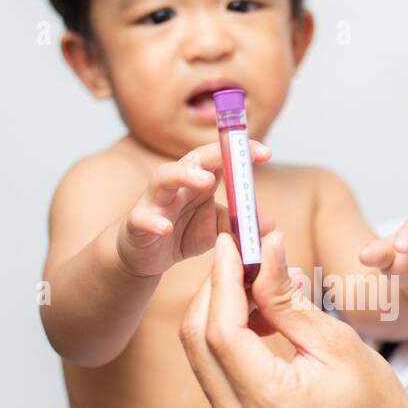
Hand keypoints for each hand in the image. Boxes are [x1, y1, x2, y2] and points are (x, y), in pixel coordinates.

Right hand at [116, 140, 272, 277]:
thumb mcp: (217, 229)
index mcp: (199, 179)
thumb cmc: (183, 233)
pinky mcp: (137, 222)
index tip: (266, 152)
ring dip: (183, 175)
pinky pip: (142, 218)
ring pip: (163, 178)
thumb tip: (270, 223)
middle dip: (213, 155)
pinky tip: (165, 229)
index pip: (220, 157)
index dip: (240, 151)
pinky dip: (153, 222)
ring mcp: (155, 200)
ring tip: (205, 181)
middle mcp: (177, 183)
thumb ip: (239, 223)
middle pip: (192, 159)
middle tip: (234, 160)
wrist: (147, 255)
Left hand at [179, 228, 407, 407]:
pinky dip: (227, 338)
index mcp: (271, 406)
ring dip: (220, 311)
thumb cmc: (376, 407)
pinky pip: (214, 372)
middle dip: (214, 289)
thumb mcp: (338, 343)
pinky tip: (258, 317)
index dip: (222, 279)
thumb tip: (265, 250)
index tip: (232, 242)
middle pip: (198, 341)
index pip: (223, 331)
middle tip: (241, 254)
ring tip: (259, 283)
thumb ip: (289, 299)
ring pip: (201, 355)